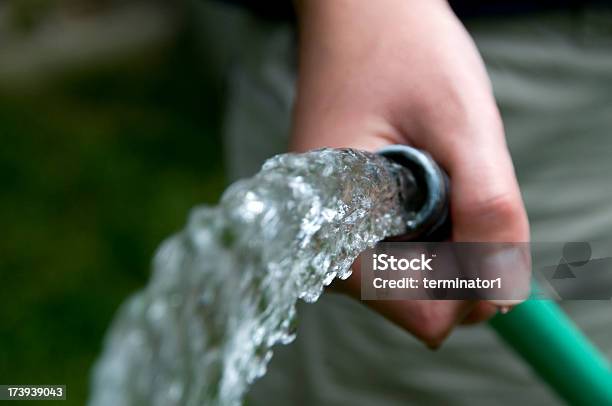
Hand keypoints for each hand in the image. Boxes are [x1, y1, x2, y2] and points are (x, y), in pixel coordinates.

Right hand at [291, 0, 529, 347]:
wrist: (357, 11)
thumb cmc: (401, 52)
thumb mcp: (461, 123)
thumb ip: (489, 209)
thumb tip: (501, 293)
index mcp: (341, 240)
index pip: (425, 317)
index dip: (473, 279)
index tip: (481, 214)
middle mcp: (332, 250)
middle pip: (427, 296)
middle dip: (465, 246)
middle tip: (456, 168)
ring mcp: (341, 233)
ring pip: (425, 271)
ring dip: (453, 226)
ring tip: (436, 157)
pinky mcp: (353, 216)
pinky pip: (413, 245)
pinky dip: (439, 215)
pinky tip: (426, 163)